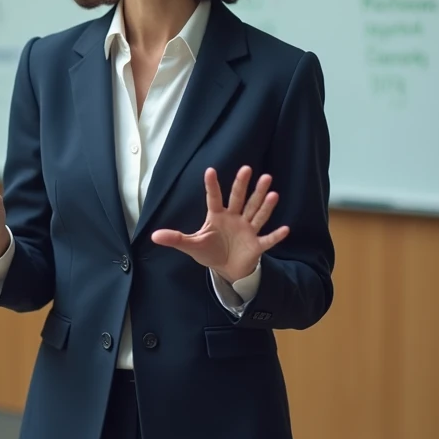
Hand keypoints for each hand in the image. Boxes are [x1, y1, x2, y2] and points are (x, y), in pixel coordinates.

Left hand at [151, 166, 289, 282]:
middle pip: (240, 199)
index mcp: (218, 216)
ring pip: (256, 213)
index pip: (214, 198)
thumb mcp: (191, 245)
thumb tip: (153, 236)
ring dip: (264, 204)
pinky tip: (285, 229)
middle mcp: (235, 219)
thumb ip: (175, 239)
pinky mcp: (256, 245)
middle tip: (248, 169)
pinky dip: (276, 235)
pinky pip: (267, 239)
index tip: (210, 170)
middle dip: (244, 186)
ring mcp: (247, 230)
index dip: (211, 186)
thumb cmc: (210, 252)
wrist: (227, 269)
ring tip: (271, 190)